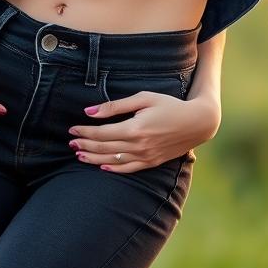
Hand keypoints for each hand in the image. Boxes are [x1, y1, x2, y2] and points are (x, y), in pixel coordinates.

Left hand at [68, 92, 219, 172]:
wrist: (196, 122)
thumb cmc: (170, 105)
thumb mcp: (143, 98)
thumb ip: (116, 106)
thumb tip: (90, 111)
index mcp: (135, 129)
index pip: (102, 133)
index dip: (85, 131)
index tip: (72, 129)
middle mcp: (138, 146)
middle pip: (104, 147)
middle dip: (85, 144)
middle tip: (71, 142)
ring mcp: (146, 157)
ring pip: (112, 160)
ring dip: (93, 158)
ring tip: (79, 154)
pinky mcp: (152, 162)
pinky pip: (128, 169)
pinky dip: (112, 168)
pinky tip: (101, 166)